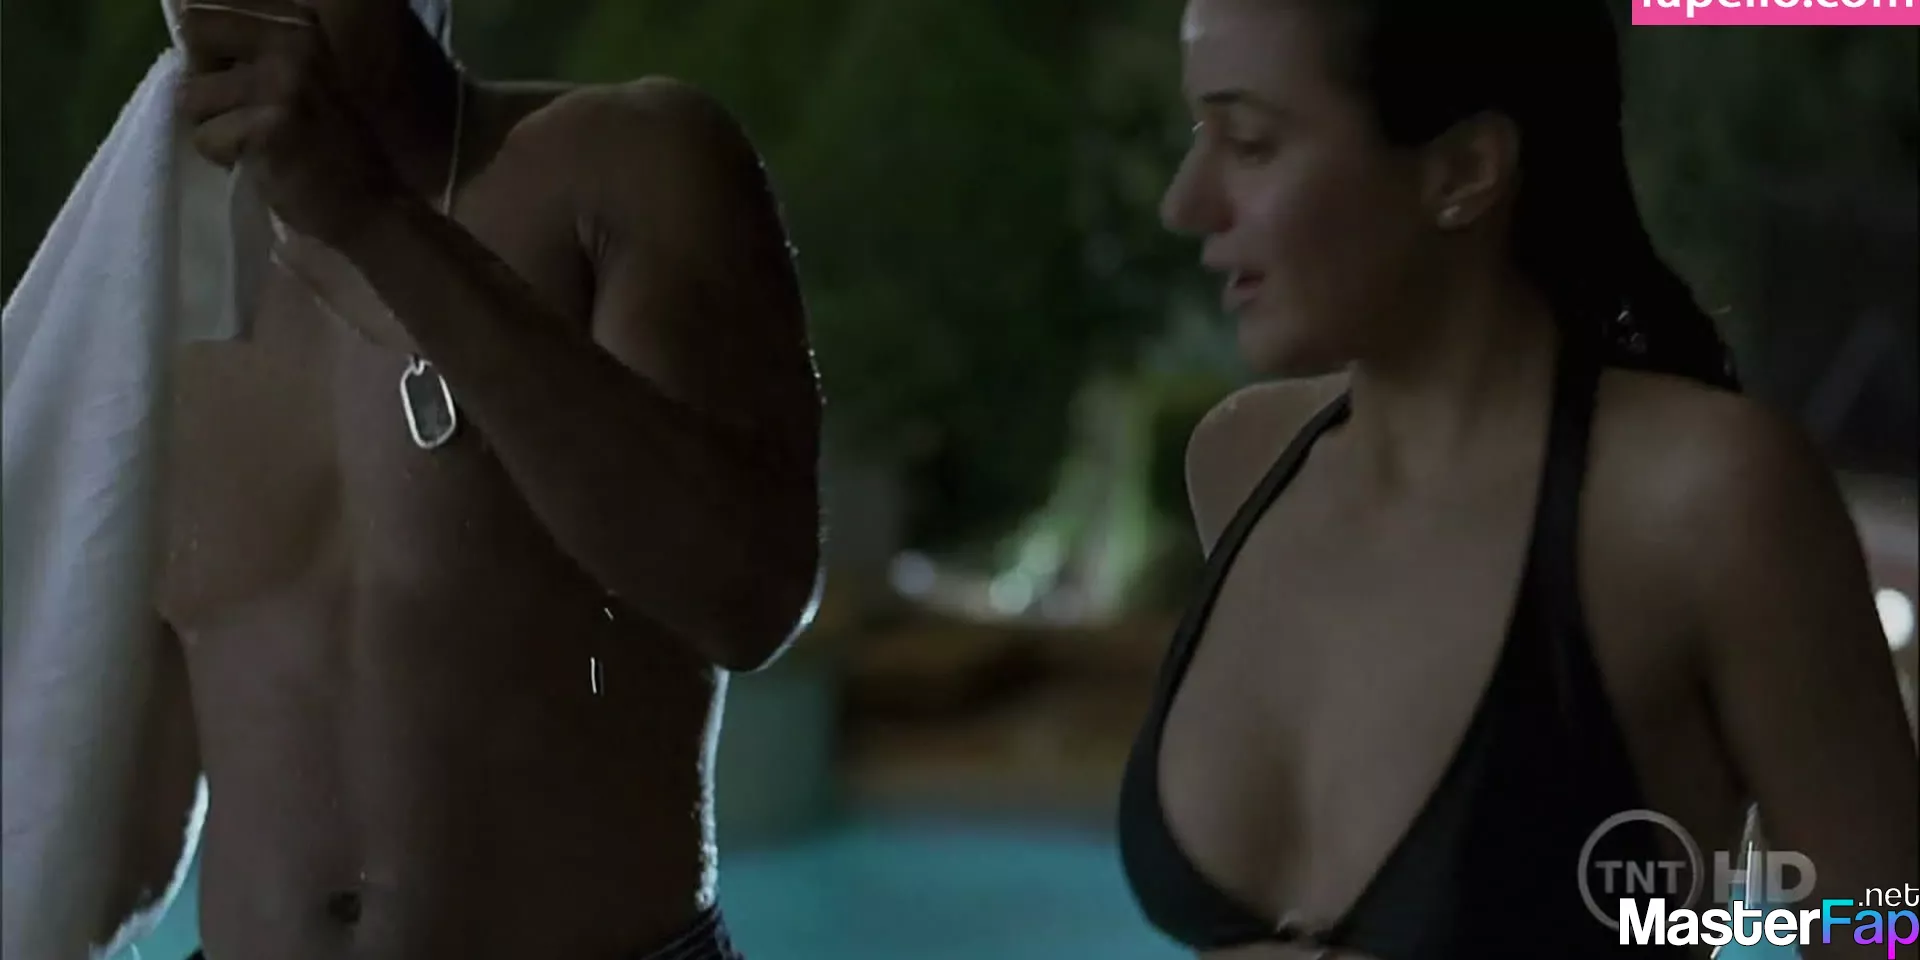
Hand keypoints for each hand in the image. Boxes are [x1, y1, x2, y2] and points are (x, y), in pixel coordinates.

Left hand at [176, 0, 405, 246]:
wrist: (372, 200)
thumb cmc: (328, 139)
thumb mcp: (298, 71)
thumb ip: (252, 45)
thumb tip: (188, 32)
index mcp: (298, 21)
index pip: (209, 11)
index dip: (208, 47)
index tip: (232, 77)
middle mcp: (293, 40)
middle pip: (194, 33)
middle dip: (203, 75)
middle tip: (237, 107)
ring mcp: (282, 83)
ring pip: (191, 94)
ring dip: (213, 125)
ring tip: (253, 141)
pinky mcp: (269, 129)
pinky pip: (206, 138)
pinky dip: (224, 158)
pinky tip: (260, 163)